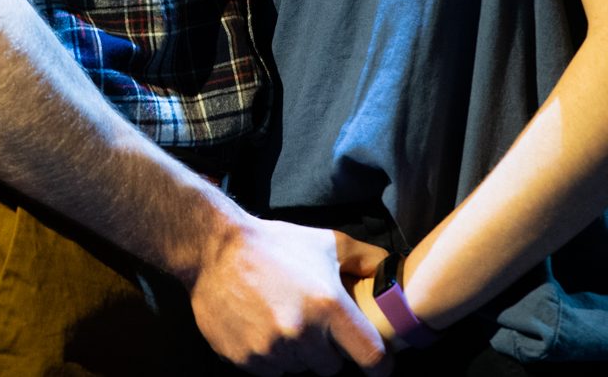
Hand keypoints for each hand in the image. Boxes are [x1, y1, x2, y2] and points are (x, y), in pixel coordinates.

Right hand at [187, 213, 392, 374]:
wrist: (214, 249)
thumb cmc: (275, 245)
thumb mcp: (325, 243)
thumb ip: (364, 259)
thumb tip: (393, 270)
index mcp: (328, 306)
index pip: (371, 357)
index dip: (379, 364)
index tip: (378, 364)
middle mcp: (301, 334)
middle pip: (331, 368)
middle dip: (326, 351)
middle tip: (312, 325)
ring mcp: (270, 350)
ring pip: (298, 369)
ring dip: (296, 353)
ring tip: (281, 319)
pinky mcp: (244, 359)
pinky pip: (269, 370)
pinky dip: (269, 355)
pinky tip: (259, 326)